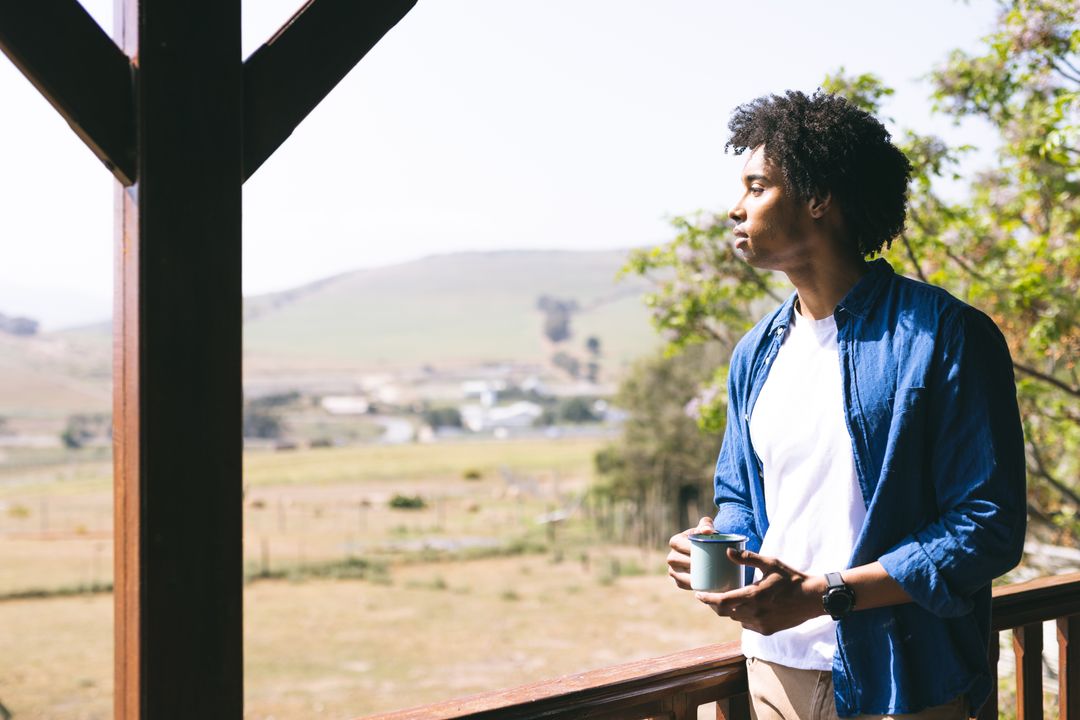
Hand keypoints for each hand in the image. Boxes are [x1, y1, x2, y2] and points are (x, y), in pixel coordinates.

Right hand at [666, 516, 714, 589]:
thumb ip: (707, 525)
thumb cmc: (706, 538)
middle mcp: (671, 556)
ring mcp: (673, 569)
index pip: (678, 544)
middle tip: (706, 564)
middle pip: (676, 560)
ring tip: (705, 576)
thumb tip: (707, 531)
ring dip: (689, 576)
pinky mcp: (678, 580)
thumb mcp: (706, 528)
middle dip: (690, 563)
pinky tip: (701, 585)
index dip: (688, 547)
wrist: (707, 552)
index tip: (702, 550)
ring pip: (678, 574)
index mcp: (675, 541)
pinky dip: (690, 585)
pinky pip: (682, 584)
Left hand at [694, 549, 825, 634]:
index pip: (721, 601)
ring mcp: (761, 624)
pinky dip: (742, 617)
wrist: (813, 599)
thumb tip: (727, 551)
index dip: (707, 599)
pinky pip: (747, 625)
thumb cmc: (791, 578)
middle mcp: (754, 613)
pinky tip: (745, 607)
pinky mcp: (767, 630)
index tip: (698, 594)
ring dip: (729, 610)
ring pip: (736, 619)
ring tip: (726, 599)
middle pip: (725, 612)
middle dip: (714, 605)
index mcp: (753, 596)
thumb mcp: (770, 563)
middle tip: (708, 596)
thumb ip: (748, 558)